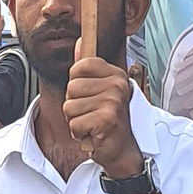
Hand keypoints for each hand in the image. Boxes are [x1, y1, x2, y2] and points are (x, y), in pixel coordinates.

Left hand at [63, 41, 142, 178]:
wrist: (123, 151)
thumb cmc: (108, 119)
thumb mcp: (100, 89)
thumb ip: (87, 67)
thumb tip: (79, 42)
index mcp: (115, 74)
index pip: (79, 67)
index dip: (76, 83)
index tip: (90, 95)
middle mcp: (117, 85)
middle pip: (71, 88)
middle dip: (75, 105)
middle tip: (92, 114)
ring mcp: (113, 101)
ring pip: (69, 107)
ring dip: (76, 120)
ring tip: (92, 123)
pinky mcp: (107, 120)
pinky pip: (74, 123)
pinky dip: (79, 133)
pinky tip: (93, 134)